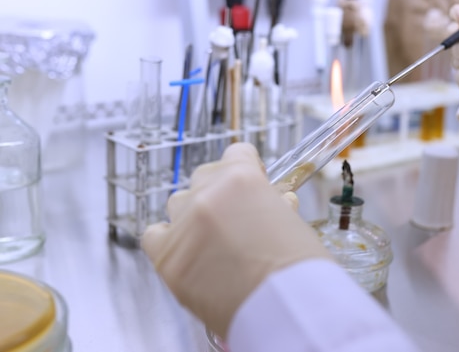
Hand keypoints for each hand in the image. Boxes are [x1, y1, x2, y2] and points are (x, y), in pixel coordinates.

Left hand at [141, 143, 332, 338]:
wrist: (285, 311)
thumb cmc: (298, 271)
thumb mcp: (294, 223)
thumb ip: (274, 205)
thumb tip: (273, 202)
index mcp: (242, 178)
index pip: (236, 153)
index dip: (248, 168)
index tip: (252, 181)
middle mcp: (207, 194)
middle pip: (203, 176)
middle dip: (220, 191)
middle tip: (236, 215)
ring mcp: (183, 225)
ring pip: (178, 202)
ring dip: (194, 214)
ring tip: (213, 238)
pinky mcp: (167, 258)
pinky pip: (155, 235)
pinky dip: (168, 238)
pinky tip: (187, 249)